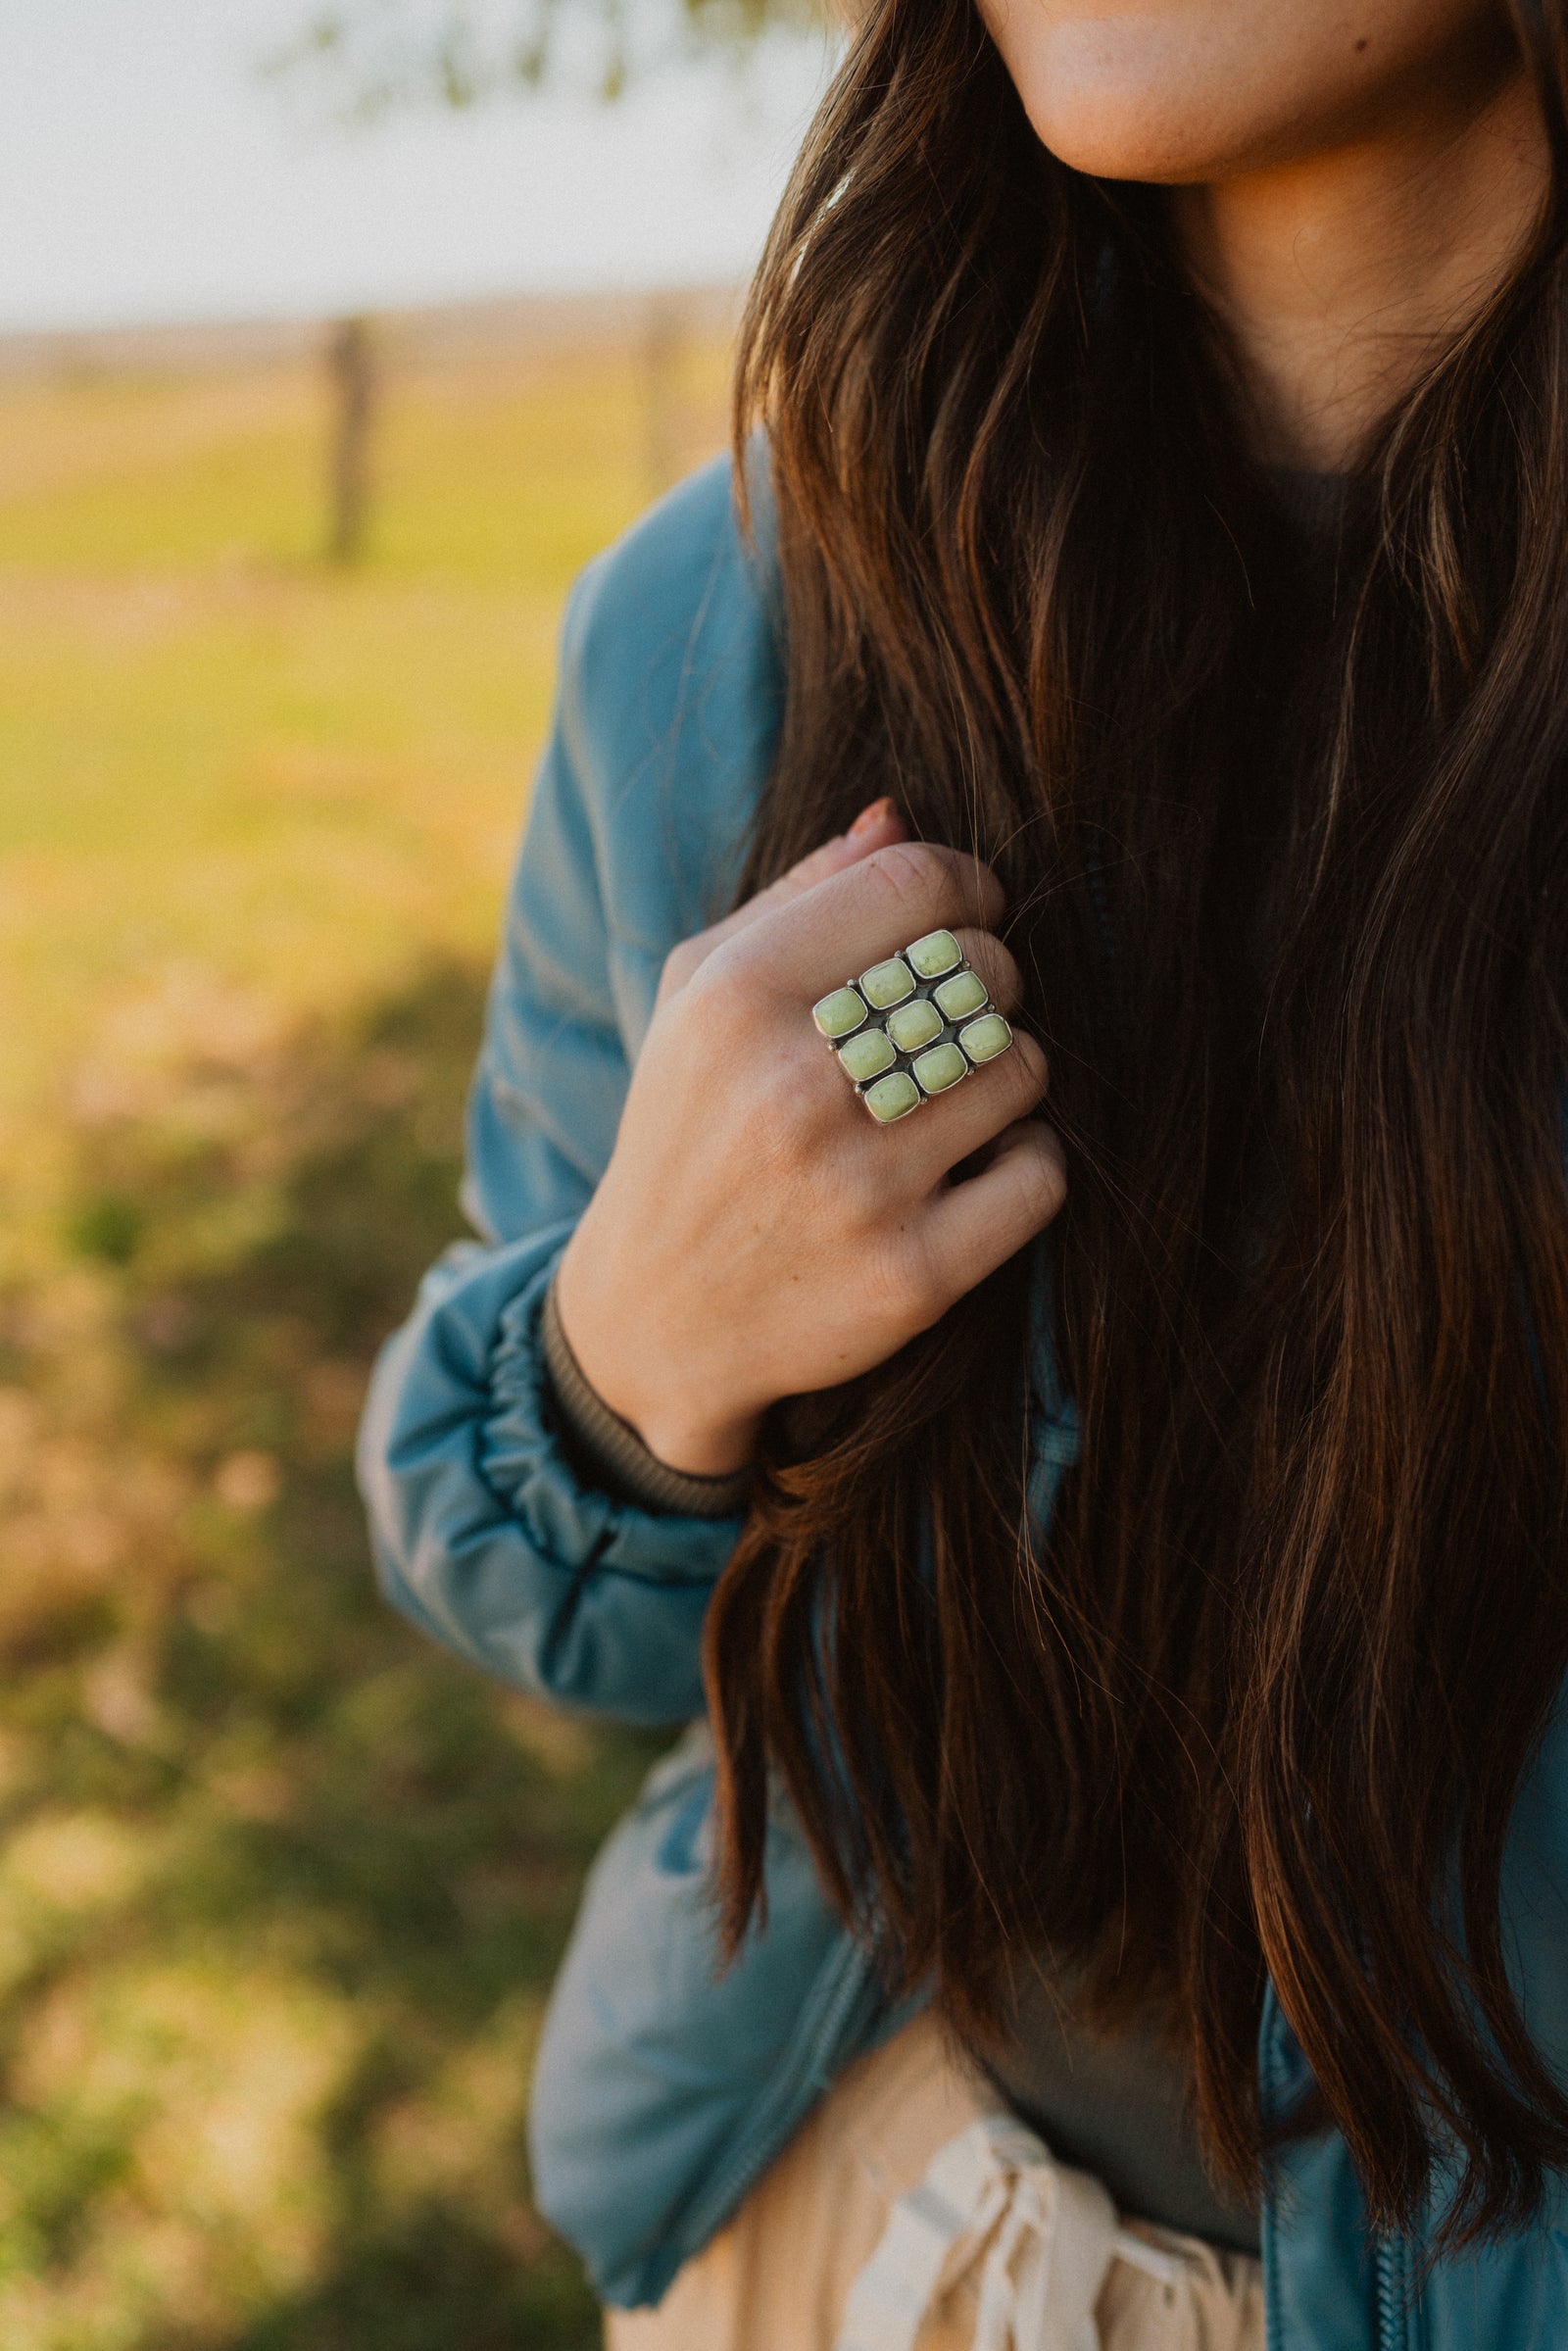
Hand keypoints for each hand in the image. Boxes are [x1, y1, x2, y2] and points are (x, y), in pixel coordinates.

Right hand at [554, 798, 1067, 1476]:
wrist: (656, 1320)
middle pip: (981, 972)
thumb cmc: (689, 1131)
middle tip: (957, 1020)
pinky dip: (1028, 1162)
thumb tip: (898, 818)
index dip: (967, 888)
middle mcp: (794, 1088)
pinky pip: (1040, 1174)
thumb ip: (796, 900)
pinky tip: (976, 1169)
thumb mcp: (697, 999)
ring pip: (1021, 1068)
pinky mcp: (910, 1277)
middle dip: (991, 984)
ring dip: (1009, 1074)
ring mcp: (856, 1188)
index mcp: (736, 999)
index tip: (968, 918)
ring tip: (960, 1096)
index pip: (916, 882)